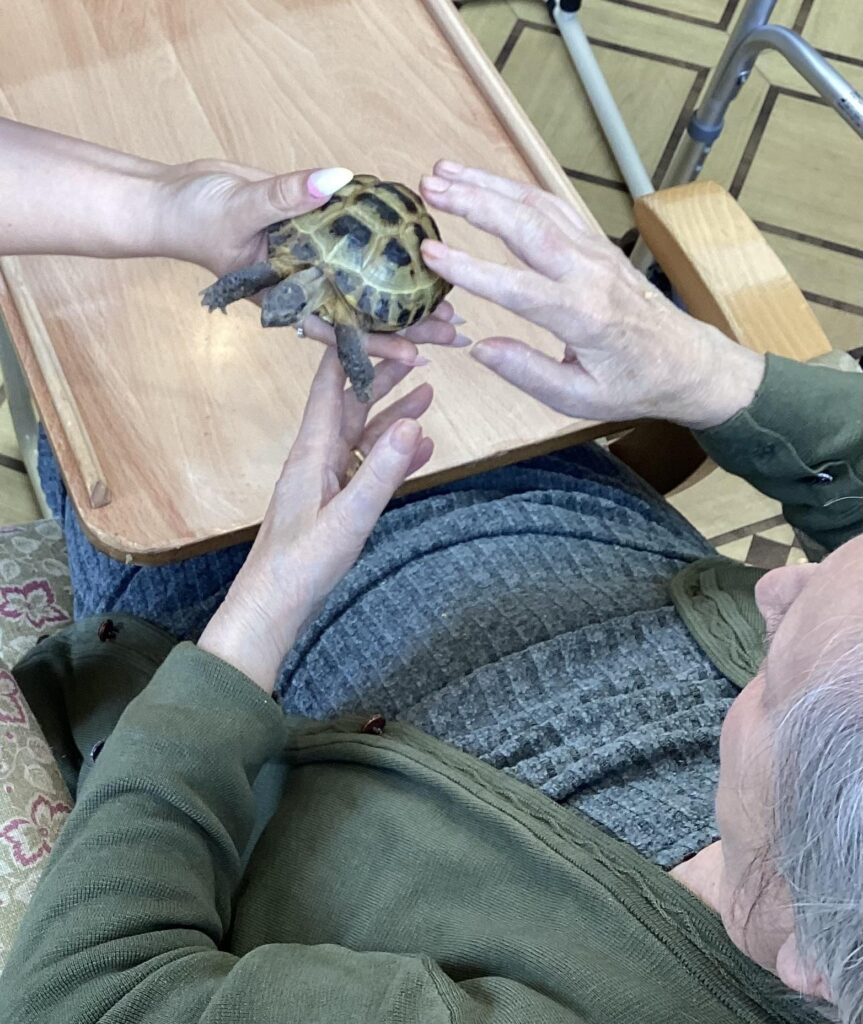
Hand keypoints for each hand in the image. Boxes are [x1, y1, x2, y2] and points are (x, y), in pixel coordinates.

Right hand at [157, 159, 465, 362]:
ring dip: (401, 294)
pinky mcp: (312, 236)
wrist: (172, 198)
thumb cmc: (194, 215)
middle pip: (362, 313)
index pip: (339, 327)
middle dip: (406, 326)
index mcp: (286, 294)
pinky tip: (414, 253)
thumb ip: (285, 196)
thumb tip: (335, 181)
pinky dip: (379, 252)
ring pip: (363, 285)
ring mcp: (310, 263)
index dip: (378, 345)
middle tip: (454, 332)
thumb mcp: (239, 206)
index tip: (419, 356)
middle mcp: (304, 285)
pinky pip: (352, 247)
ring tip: (447, 302)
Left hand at [197, 349, 433, 691]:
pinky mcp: (334, 501)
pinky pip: (368, 465)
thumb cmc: (301, 565)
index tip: (385, 321)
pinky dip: (393, 452)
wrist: (272, 608)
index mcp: (313, 450)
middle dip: (384, 373)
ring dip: (393, 411)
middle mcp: (318, 456)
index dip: (356, 349)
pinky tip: (420, 448)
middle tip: (421, 350)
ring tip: (429, 390)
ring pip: (363, 433)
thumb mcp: (349, 518)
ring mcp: (326, 478)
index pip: (333, 383)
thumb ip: (381, 472)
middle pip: (353, 401)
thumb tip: (415, 423)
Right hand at [418, 162, 764, 429]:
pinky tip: (485, 181)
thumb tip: (479, 348)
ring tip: (444, 173)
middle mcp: (588, 273)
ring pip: (537, 204)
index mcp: (582, 316)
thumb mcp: (580, 398)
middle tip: (428, 187)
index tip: (429, 253)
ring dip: (488, 184)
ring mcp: (595, 251)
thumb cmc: (633, 385)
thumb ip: (527, 373)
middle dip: (474, 201)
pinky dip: (515, 188)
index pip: (516, 287)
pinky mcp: (596, 243)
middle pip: (525, 224)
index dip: (470, 269)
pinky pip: (553, 206)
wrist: (688, 361)